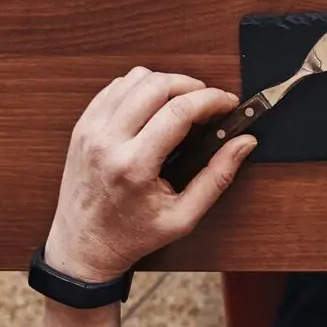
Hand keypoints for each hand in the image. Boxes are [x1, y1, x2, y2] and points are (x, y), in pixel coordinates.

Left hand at [43, 68, 254, 283]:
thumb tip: (245, 142)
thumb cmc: (131, 235)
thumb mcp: (183, 217)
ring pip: (135, 78)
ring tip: (180, 104)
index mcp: (134, 166)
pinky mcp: (82, 127)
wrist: (81, 247)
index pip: (179, 111)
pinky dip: (140, 88)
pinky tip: (153, 107)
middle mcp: (107, 142)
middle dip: (191, 86)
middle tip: (207, 103)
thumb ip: (217, 177)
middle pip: (157, 85)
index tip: (229, 103)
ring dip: (165, 83)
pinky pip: (115, 88)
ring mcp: (90, 131)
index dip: (212, 99)